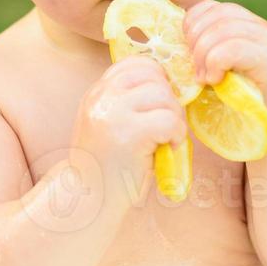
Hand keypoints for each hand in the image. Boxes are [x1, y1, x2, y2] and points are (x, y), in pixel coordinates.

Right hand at [73, 56, 188, 187]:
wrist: (89, 202)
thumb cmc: (109, 167)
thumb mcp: (111, 124)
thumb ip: (130, 102)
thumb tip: (170, 82)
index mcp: (97, 93)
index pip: (137, 64)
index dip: (158, 80)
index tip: (160, 105)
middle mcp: (101, 97)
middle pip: (153, 76)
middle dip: (169, 99)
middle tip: (167, 126)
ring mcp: (112, 113)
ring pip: (163, 96)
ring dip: (174, 117)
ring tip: (168, 138)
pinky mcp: (127, 133)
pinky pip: (168, 120)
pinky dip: (177, 133)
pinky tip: (169, 148)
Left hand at [183, 0, 266, 124]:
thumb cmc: (241, 99)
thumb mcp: (219, 68)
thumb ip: (204, 50)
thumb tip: (172, 40)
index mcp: (245, 23)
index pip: (209, 6)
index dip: (191, 25)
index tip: (188, 52)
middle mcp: (258, 26)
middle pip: (214, 15)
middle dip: (195, 42)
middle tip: (195, 71)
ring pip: (221, 30)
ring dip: (203, 56)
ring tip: (204, 79)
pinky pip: (232, 49)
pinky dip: (215, 64)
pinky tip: (215, 81)